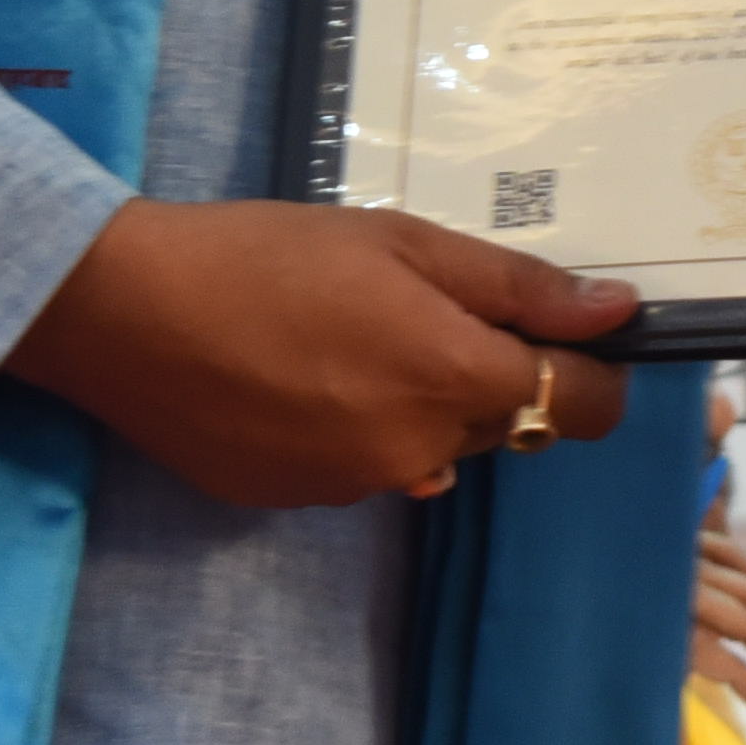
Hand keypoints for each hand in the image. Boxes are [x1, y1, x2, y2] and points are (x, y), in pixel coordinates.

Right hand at [3, 198, 633, 507]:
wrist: (127, 310)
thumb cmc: (271, 255)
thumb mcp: (404, 243)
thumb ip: (518, 287)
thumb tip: (617, 312)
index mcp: (455, 382)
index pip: (579, 408)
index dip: (594, 372)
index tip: (578, 335)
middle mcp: (418, 453)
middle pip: (505, 424)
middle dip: (492, 373)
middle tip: (431, 305)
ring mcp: (353, 487)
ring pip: (433, 447)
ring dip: (423, 403)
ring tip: (354, 332)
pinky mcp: (295, 501)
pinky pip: (364, 466)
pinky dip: (359, 426)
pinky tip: (306, 373)